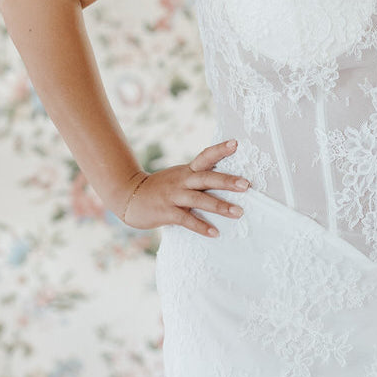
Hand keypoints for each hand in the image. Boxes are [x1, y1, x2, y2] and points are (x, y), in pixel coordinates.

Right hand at [120, 139, 250, 236]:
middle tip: (246, 185)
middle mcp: (182, 181)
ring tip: (238, 213)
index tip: (236, 143)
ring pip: (199, 200)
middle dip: (227, 181)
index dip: (220, 149)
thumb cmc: (161, 189)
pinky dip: (201, 226)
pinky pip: (187, 219)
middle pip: (207, 178)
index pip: (205, 156)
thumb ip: (199, 179)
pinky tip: (214, 232)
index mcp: (187, 171)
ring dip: (220, 206)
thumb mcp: (179, 178)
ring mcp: (174, 196)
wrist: (129, 196)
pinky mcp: (167, 212)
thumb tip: (227, 181)